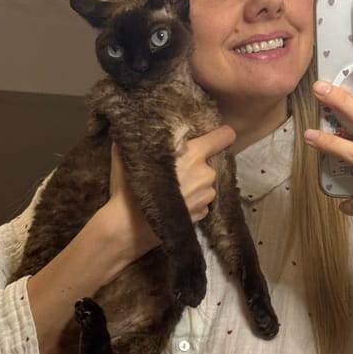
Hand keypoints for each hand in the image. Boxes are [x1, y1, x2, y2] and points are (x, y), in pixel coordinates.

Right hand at [108, 124, 235, 233]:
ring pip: (206, 183)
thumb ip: (141, 139)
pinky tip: (175, 202)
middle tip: (178, 168)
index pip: (223, 136)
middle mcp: (206, 174)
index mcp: (194, 154)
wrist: (129, 226)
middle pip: (209, 163)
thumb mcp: (130, 155)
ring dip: (196, 184)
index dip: (220, 136)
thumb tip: (139, 126)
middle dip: (198, 164)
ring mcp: (206, 196)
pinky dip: (192, 201)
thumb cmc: (130, 187)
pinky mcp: (202, 214)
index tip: (216, 137)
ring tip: (174, 188)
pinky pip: (201, 201)